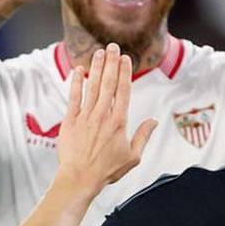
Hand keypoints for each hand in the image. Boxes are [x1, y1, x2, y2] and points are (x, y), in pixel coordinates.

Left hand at [56, 44, 157, 192]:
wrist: (80, 178)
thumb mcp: (133, 157)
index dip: (124, 72)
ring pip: (92, 86)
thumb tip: (154, 121)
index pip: (123, 91)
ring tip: (99, 52)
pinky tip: (78, 70)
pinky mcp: (70, 121)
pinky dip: (76, 83)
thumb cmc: (107, 170)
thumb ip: (143, 136)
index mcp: (119, 122)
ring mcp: (85, 116)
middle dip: (111, 63)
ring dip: (96, 67)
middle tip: (113, 46)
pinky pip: (73, 97)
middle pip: (108, 83)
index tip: (125, 58)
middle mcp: (103, 115)